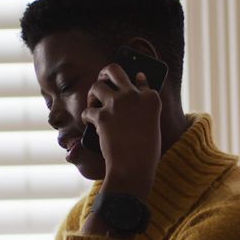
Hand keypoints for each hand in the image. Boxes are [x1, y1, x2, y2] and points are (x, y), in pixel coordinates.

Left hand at [82, 64, 161, 196]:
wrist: (133, 169)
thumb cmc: (146, 152)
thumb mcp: (152, 127)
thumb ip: (145, 107)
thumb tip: (137, 85)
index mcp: (152, 98)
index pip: (142, 80)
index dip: (134, 82)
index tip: (131, 82)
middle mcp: (134, 95)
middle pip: (114, 70)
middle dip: (105, 73)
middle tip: (103, 81)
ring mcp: (117, 104)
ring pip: (97, 85)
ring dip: (93, 94)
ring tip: (94, 103)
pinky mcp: (102, 116)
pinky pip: (88, 110)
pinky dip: (87, 117)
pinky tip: (90, 124)